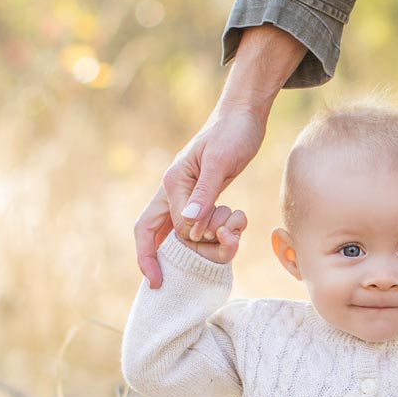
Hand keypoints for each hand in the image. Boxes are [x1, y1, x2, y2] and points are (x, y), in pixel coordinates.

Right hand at [133, 25, 304, 286]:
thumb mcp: (221, 162)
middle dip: (192, 251)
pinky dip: (220, 231)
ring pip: (188, 234)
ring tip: (237, 228)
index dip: (152, 257)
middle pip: (163, 235)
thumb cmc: (232, 133)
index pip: (158, 228)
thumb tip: (188, 225)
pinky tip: (237, 225)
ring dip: (213, 239)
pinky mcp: (203, 196)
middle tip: (223, 248)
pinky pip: (203, 225)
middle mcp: (174, 191)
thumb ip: (204, 193)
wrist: (245, 115)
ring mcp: (188, 195)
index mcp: (172, 183)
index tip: (157, 282)